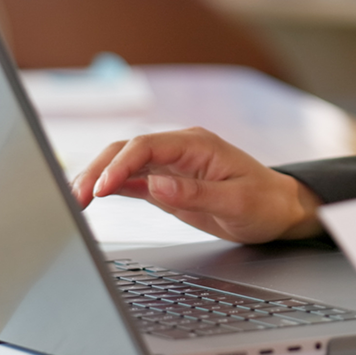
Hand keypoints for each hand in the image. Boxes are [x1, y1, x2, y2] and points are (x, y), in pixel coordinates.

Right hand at [71, 127, 325, 243]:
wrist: (279, 208)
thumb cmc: (264, 203)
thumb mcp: (235, 202)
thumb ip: (195, 194)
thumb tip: (155, 186)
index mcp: (196, 145)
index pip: (145, 146)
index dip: (119, 165)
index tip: (102, 189)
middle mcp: (179, 150)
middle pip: (126, 151)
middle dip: (98, 170)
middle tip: (77, 197)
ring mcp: (171, 165)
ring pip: (124, 164)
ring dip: (99, 178)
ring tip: (76, 200)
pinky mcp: (167, 184)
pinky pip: (132, 181)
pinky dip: (111, 188)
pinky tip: (92, 198)